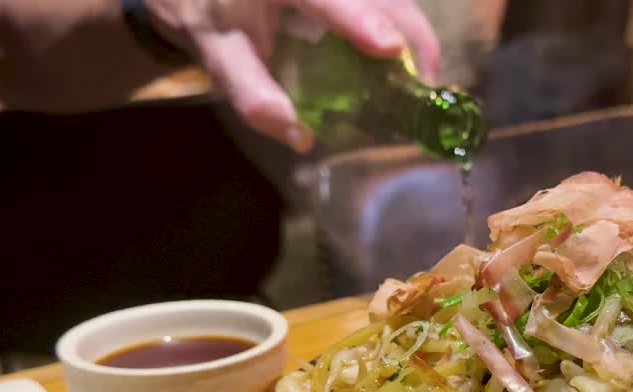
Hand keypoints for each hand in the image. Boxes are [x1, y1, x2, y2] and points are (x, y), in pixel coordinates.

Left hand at [144, 0, 439, 151]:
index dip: (360, 18)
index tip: (391, 47)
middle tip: (426, 87)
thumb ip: (252, 94)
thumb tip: (299, 136)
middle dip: (412, 35)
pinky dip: (401, 26)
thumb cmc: (207, 14)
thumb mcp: (218, 55)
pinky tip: (403, 58)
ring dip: (413, 32)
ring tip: (421, 79)